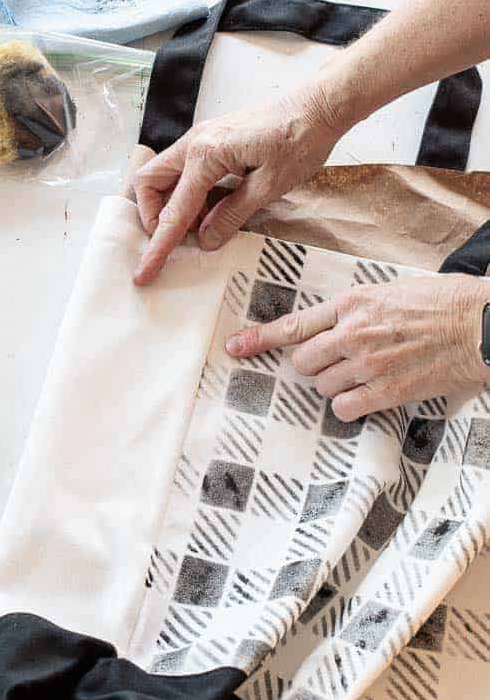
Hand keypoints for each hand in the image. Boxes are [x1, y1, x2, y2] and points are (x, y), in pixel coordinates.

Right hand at [132, 84, 342, 284]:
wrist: (318, 105)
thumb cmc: (300, 139)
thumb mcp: (269, 187)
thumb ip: (232, 215)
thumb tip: (205, 240)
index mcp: (206, 154)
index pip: (174, 210)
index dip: (159, 246)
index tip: (145, 271)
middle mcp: (196, 142)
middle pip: (150, 183)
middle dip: (154, 215)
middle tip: (178, 238)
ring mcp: (202, 138)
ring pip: (164, 175)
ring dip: (174, 205)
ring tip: (205, 224)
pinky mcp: (213, 140)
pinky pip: (185, 170)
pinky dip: (190, 193)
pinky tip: (216, 206)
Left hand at [225, 275, 489, 420]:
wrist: (483, 326)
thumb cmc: (443, 303)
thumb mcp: (391, 291)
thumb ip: (355, 309)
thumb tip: (331, 326)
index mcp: (352, 303)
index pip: (293, 324)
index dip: (259, 339)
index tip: (235, 348)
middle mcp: (353, 332)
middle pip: (302, 362)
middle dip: (313, 366)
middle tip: (337, 363)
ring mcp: (368, 364)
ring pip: (322, 387)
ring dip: (335, 386)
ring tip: (365, 374)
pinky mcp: (387, 391)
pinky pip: (345, 408)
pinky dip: (351, 406)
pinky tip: (370, 394)